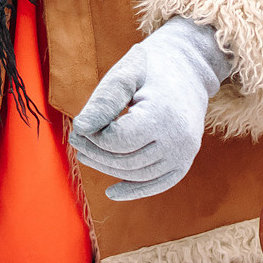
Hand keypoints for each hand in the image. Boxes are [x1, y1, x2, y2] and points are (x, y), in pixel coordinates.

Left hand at [70, 17, 234, 200]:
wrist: (187, 69)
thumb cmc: (149, 69)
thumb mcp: (124, 76)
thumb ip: (103, 102)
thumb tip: (80, 127)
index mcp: (162, 115)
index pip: (117, 141)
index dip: (93, 137)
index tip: (78, 126)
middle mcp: (178, 139)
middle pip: (126, 161)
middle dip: (95, 153)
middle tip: (75, 140)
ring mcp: (185, 154)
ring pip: (138, 175)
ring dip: (108, 169)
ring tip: (85, 156)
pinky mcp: (185, 161)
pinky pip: (159, 184)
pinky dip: (135, 190)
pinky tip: (112, 193)